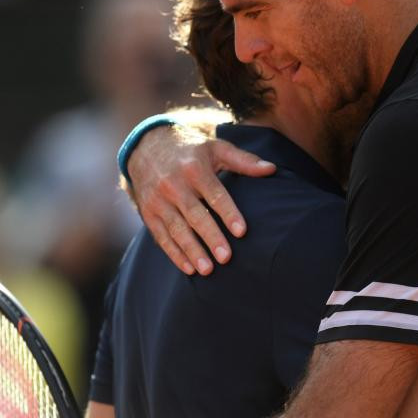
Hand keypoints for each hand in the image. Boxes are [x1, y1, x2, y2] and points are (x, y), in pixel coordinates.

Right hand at [128, 124, 274, 274]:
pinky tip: (189, 268)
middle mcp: (173, 184)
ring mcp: (158, 200)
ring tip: (208, 270)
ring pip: (176, 229)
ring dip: (192, 250)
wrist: (146, 147)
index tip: (242, 232)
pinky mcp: (148, 213)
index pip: (214, 194)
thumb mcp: (216, 148)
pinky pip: (161, 236)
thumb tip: (271, 169)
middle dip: (210, 237)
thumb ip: (243, 160)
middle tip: (226, 258)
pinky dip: (174, 253)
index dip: (228, 213)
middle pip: (195, 215)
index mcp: (194, 168)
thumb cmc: (190, 152)